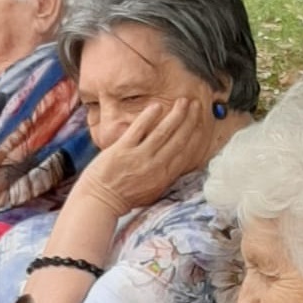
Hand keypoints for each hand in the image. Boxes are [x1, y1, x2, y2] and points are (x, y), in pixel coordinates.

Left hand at [79, 98, 208, 215]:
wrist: (100, 200)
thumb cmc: (126, 196)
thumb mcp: (153, 190)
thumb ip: (166, 175)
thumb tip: (180, 159)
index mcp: (165, 176)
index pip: (187, 152)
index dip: (196, 135)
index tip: (202, 121)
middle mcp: (155, 166)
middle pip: (179, 139)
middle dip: (190, 120)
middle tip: (197, 104)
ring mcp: (139, 157)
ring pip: (163, 132)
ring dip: (175, 115)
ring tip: (183, 101)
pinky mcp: (122, 150)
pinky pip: (139, 129)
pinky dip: (148, 117)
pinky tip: (157, 106)